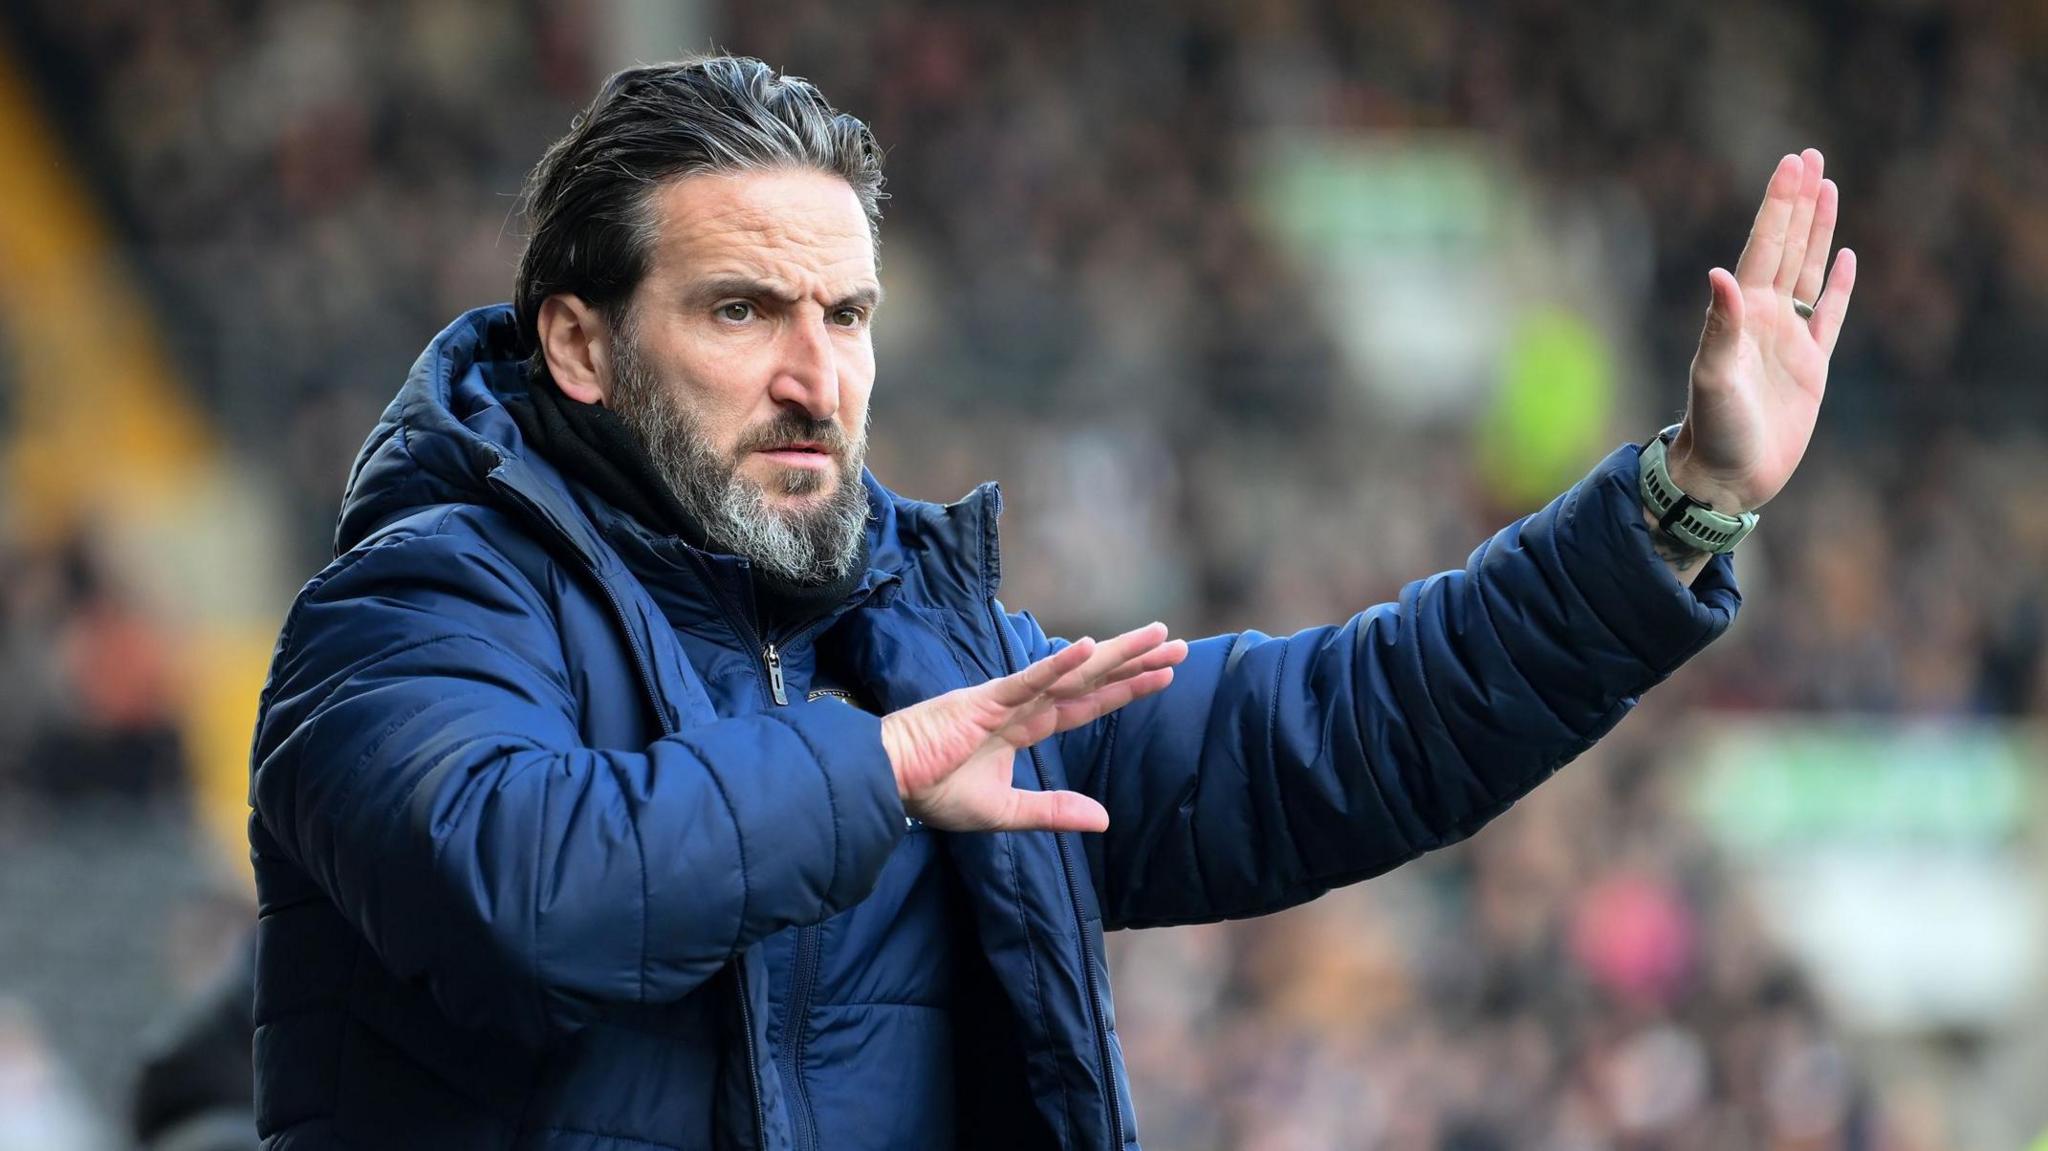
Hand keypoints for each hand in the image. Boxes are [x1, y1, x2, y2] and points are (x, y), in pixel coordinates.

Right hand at [881, 623, 1187, 832]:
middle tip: (1178, 644)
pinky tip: (1089, 648)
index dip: (1126, 688)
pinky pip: (1027, 681)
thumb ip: (1054, 811)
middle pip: (1091, 679)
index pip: (1088, 702)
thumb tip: (1104, 820)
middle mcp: (1024, 704)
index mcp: (1026, 726)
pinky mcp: (984, 702)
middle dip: (1135, 661)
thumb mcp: (1005, 811)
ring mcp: (1006, 698)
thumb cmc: (934, 792)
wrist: (888, 782)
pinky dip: (1057, 665)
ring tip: (1156, 636)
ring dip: (1115, 654)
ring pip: (1072, 672)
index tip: (1163, 673)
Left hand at [1668, 148, 1857, 512]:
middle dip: (1798, 202)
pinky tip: (1846, 259)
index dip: (1780, 205)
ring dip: (1818, 231)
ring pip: (1808, 271)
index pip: (1764, 246)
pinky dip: (1839, 287)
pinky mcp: (1810, 367)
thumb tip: (1720, 274)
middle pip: (1786, 246)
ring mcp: (1788, 339)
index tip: (1792, 164)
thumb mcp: (1714, 376)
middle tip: (1809, 156)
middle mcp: (1764, 318)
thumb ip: (1721, 326)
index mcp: (1742, 313)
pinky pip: (1829, 316)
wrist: (1725, 477)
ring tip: (1828, 188)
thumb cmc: (1713, 429)